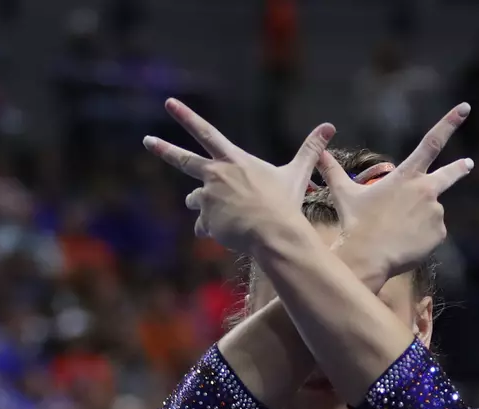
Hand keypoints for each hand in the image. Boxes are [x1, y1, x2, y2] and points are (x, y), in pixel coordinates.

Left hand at [144, 98, 333, 252]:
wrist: (274, 233)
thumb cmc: (285, 203)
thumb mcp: (296, 173)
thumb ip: (310, 150)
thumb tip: (330, 127)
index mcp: (233, 160)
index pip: (206, 133)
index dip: (187, 117)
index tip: (170, 104)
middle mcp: (215, 174)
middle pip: (183, 160)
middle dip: (163, 148)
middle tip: (147, 141)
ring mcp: (208, 198)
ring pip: (196, 201)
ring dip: (206, 207)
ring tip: (229, 217)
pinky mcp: (205, 219)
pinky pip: (202, 226)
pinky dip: (213, 230)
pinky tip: (230, 234)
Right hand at [316, 104, 473, 282]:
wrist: (367, 256)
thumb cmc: (355, 223)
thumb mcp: (344, 194)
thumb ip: (332, 171)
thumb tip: (317, 153)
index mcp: (406, 176)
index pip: (431, 142)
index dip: (449, 123)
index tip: (464, 108)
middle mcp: (426, 190)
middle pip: (449, 174)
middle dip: (460, 167)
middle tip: (468, 164)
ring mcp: (435, 213)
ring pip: (429, 213)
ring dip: (417, 220)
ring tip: (396, 233)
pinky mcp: (438, 233)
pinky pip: (432, 234)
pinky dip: (421, 238)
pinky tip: (405, 244)